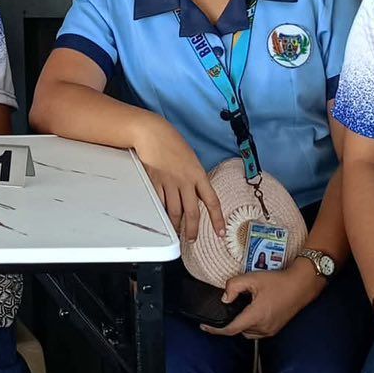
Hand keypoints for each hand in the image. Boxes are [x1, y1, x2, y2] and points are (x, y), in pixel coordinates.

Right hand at [133, 114, 224, 238]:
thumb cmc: (172, 142)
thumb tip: (197, 194)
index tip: (221, 232)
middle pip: (191, 212)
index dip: (217, 219)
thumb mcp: (191, 159)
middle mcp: (185, 180)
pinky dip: (161, 213)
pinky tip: (162, 219)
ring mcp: (169, 182)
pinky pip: (159, 203)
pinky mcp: (155, 182)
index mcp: (198, 174)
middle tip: (192, 239)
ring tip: (176, 233)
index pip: (212, 201)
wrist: (152, 133)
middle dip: (192, 229)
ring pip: (174, 211)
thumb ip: (195, 177)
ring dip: (176, 225)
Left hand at [212, 260, 322, 337]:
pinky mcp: (276, 329)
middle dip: (230, 323)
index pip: (231, 329)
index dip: (215, 330)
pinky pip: (257, 331)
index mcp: (256, 316)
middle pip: (239, 331)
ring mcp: (271, 330)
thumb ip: (233, 286)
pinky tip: (251, 311)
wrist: (301, 285)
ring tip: (238, 310)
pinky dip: (250, 325)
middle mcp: (263, 327)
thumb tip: (224, 298)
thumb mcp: (252, 278)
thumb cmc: (278, 281)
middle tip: (224, 311)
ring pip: (248, 332)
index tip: (205, 326)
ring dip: (241, 324)